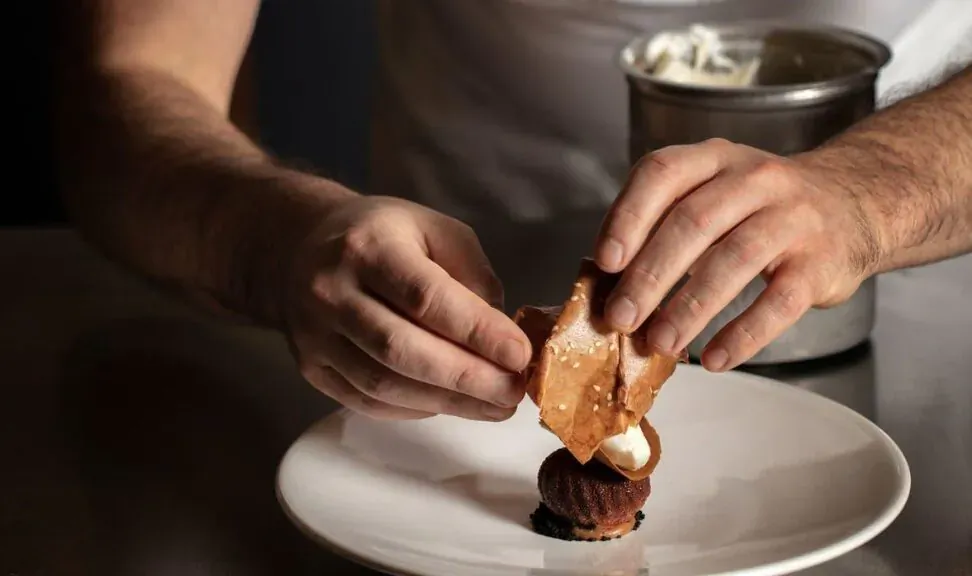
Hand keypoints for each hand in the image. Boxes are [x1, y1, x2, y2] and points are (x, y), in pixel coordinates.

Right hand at [283, 195, 531, 420]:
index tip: (520, 354)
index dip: (477, 332)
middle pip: (402, 348)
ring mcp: (315, 335)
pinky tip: (450, 403)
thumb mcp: (436, 229)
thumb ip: (472, 275)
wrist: (301, 247)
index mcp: (368, 247)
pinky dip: (416, 409)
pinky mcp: (311, 368)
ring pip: (383, 384)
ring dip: (447, 402)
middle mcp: (332, 291)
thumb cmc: (382, 237)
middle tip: (513, 391)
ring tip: (494, 405)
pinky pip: (367, 401)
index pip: (426, 297)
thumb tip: (501, 336)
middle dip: (467, 378)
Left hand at [594, 138, 878, 371]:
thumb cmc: (760, 208)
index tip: (604, 262)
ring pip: (734, 261)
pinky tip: (715, 359)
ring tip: (660, 343)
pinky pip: (779, 301)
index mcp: (714, 159)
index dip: (628, 217)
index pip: (662, 174)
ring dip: (690, 308)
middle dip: (650, 276)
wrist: (854, 204)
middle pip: (693, 223)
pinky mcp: (821, 262)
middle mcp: (755, 179)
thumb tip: (609, 285)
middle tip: (620, 318)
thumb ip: (664, 225)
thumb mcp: (713, 194)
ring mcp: (793, 217)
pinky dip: (744, 335)